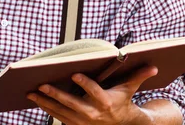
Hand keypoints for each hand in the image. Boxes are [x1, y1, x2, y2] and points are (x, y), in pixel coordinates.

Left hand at [27, 66, 158, 124]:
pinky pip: (57, 117)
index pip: (94, 91)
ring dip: (45, 102)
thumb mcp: (129, 89)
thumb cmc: (122, 101)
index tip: (74, 74)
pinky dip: (46, 109)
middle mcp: (92, 113)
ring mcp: (82, 121)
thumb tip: (154, 66)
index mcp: (106, 101)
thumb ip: (139, 76)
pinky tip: (36, 100)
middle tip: (41, 84)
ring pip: (60, 112)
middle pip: (71, 103)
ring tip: (31, 92)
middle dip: (55, 94)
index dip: (84, 83)